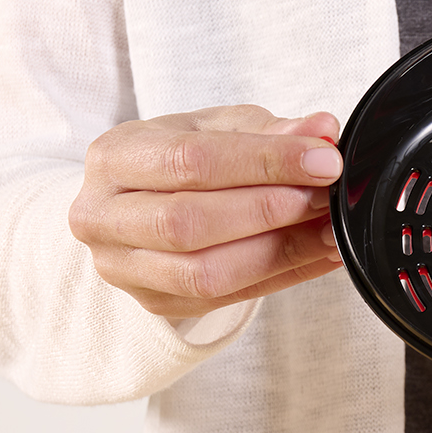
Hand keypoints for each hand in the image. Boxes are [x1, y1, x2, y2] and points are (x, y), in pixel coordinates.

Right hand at [68, 105, 345, 321]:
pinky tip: (318, 255)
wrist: (138, 205)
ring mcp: (124, 269)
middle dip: (269, 210)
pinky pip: (227, 299)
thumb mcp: (214, 129)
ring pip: (206, 273)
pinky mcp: (155, 303)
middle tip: (325, 196)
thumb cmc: (174, 159)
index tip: (322, 160)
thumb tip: (323, 132)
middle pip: (191, 223)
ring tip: (328, 230)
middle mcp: (103, 218)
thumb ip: (266, 130)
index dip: (263, 162)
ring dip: (280, 252)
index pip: (191, 161)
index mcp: (113, 159)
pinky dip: (283, 277)